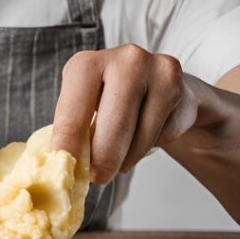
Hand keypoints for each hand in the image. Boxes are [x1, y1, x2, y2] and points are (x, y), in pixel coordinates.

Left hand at [51, 45, 200, 182]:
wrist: (155, 80)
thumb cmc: (108, 95)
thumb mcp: (82, 102)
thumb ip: (71, 128)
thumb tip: (59, 165)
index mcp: (87, 63)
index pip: (73, 113)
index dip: (69, 146)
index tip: (67, 170)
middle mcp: (125, 61)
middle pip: (114, 128)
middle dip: (103, 161)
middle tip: (97, 177)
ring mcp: (157, 73)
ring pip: (140, 138)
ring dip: (126, 159)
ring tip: (117, 159)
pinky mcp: (181, 90)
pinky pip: (161, 136)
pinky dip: (146, 148)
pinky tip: (141, 138)